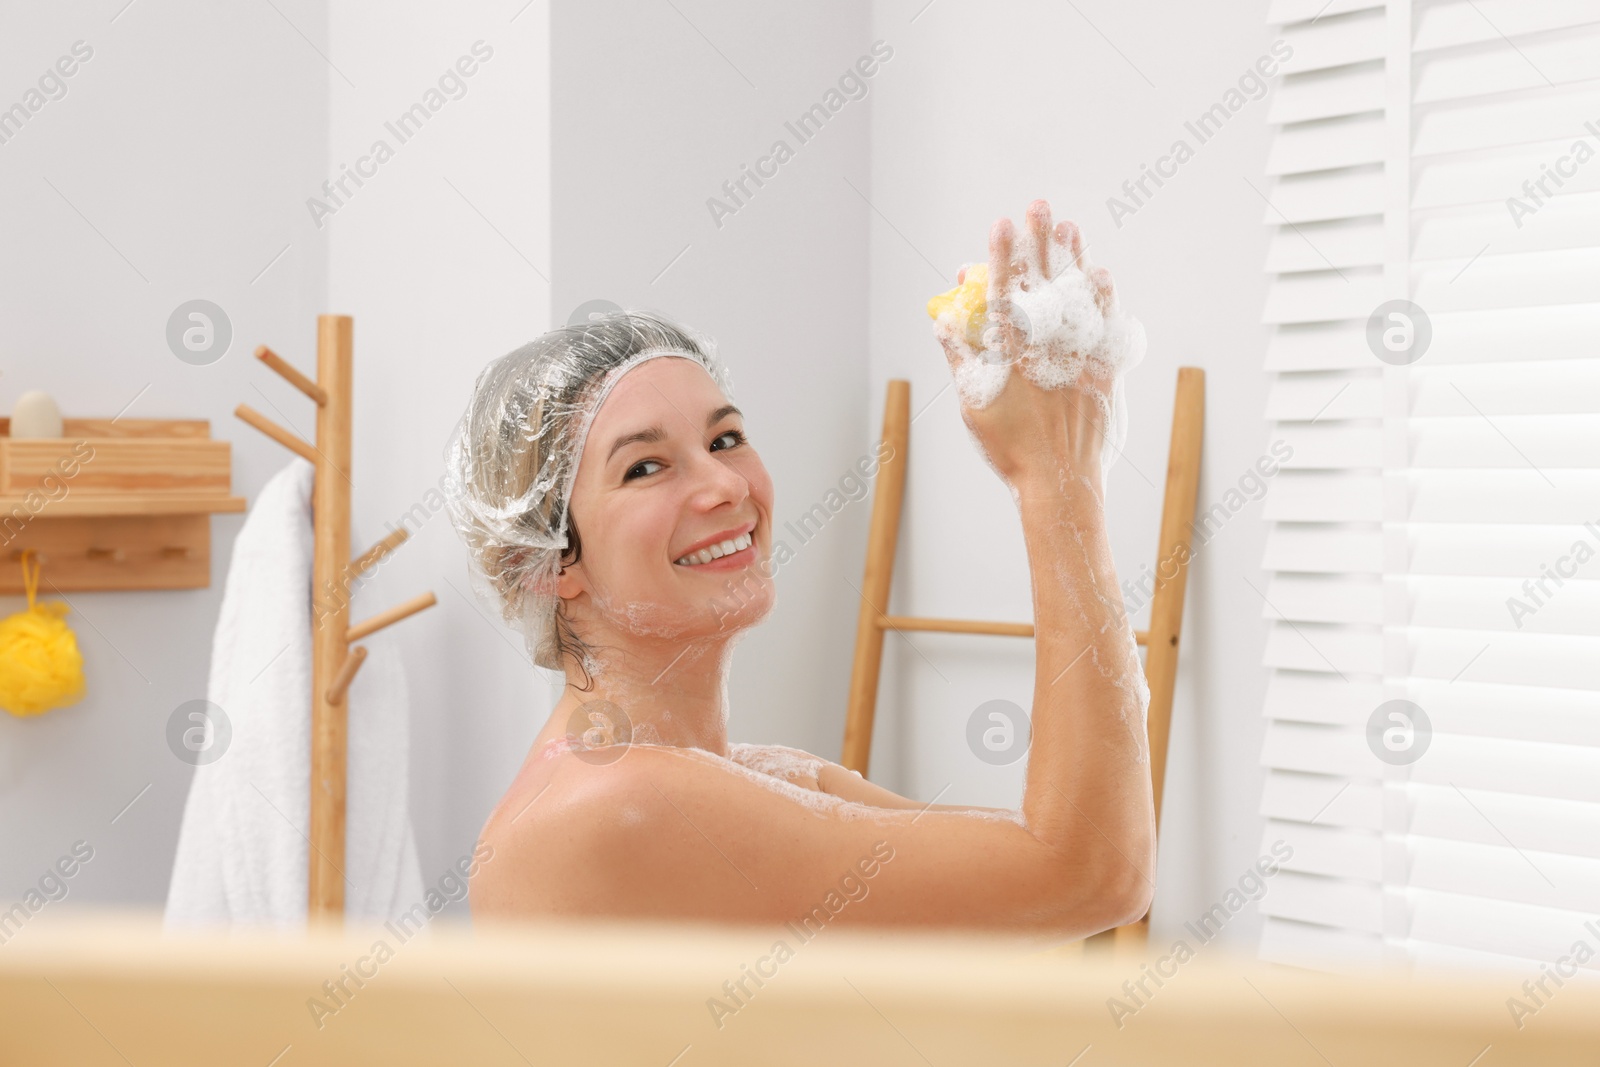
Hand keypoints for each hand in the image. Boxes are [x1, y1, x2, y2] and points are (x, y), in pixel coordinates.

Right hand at [935, 200, 1120, 490]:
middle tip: (1038, 206)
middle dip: (1038, 242)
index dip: (1000, 256)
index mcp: (1008, 354)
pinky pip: (1105, 326)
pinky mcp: (1104, 370)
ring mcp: (1076, 357)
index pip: (1002, 293)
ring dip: (1071, 259)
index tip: (1000, 222)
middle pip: (1041, 285)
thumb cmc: (1009, 449)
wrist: (1058, 482)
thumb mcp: (973, 405)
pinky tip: (1099, 272)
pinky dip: (1103, 298)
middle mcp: (1044, 348)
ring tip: (1067, 226)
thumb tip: (944, 321)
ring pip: (1074, 298)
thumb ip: (960, 359)